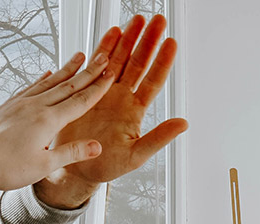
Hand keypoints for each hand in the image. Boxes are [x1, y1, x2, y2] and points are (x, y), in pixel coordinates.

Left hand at [0, 51, 114, 190]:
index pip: (79, 101)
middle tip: (102, 58)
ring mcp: (20, 104)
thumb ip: (70, 152)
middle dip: (88, 72)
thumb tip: (96, 147)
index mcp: (47, 120)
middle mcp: (34, 106)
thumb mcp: (43, 165)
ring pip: (49, 82)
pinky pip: (30, 87)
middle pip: (67, 85)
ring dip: (66, 70)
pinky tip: (46, 75)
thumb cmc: (2, 166)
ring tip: (79, 58)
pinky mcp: (8, 106)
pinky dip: (42, 79)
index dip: (97, 88)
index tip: (110, 75)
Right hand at [35, 14, 188, 208]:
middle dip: (148, 41)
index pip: (153, 81)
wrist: (76, 168)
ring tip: (137, 20)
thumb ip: (158, 138)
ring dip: (128, 39)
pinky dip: (104, 49)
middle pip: (138, 64)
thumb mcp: (136, 156)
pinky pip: (97, 66)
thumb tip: (183, 123)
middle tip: (158, 21)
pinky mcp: (86, 91)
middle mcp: (122, 97)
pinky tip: (112, 32)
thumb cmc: (106, 166)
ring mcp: (104, 92)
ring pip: (120, 60)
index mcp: (135, 111)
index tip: (171, 43)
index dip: (162, 62)